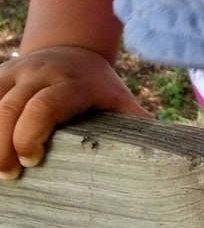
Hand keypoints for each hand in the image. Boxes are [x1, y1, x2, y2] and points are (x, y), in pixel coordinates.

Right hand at [0, 46, 151, 179]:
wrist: (72, 51)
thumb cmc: (98, 87)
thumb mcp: (119, 99)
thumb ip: (136, 121)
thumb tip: (164, 152)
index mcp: (72, 83)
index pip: (45, 106)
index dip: (32, 134)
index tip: (32, 161)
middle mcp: (39, 74)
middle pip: (10, 108)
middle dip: (1, 144)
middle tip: (6, 176)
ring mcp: (13, 73)